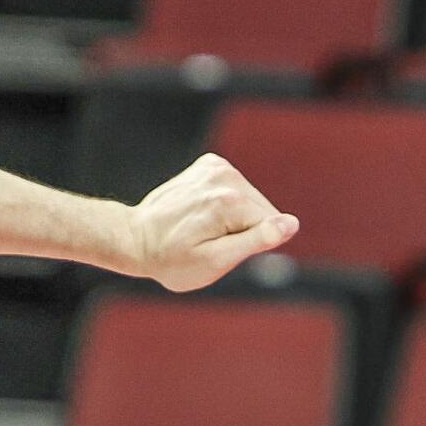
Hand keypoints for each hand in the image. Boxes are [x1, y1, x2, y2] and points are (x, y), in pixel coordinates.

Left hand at [128, 153, 299, 291]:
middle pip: (263, 211)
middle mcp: (225, 176)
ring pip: (250, 200)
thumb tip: (290, 224)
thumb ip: (255, 241)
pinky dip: (223, 203)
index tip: (216, 247)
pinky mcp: (209, 164)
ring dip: (233, 218)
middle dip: (242, 230)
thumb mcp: (214, 261)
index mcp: (231, 201)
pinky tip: (199, 212)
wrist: (135, 239)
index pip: (271, 227)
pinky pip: (235, 189)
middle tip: (207, 241)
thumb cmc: (172, 260)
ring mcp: (215, 166)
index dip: (248, 245)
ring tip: (201, 227)